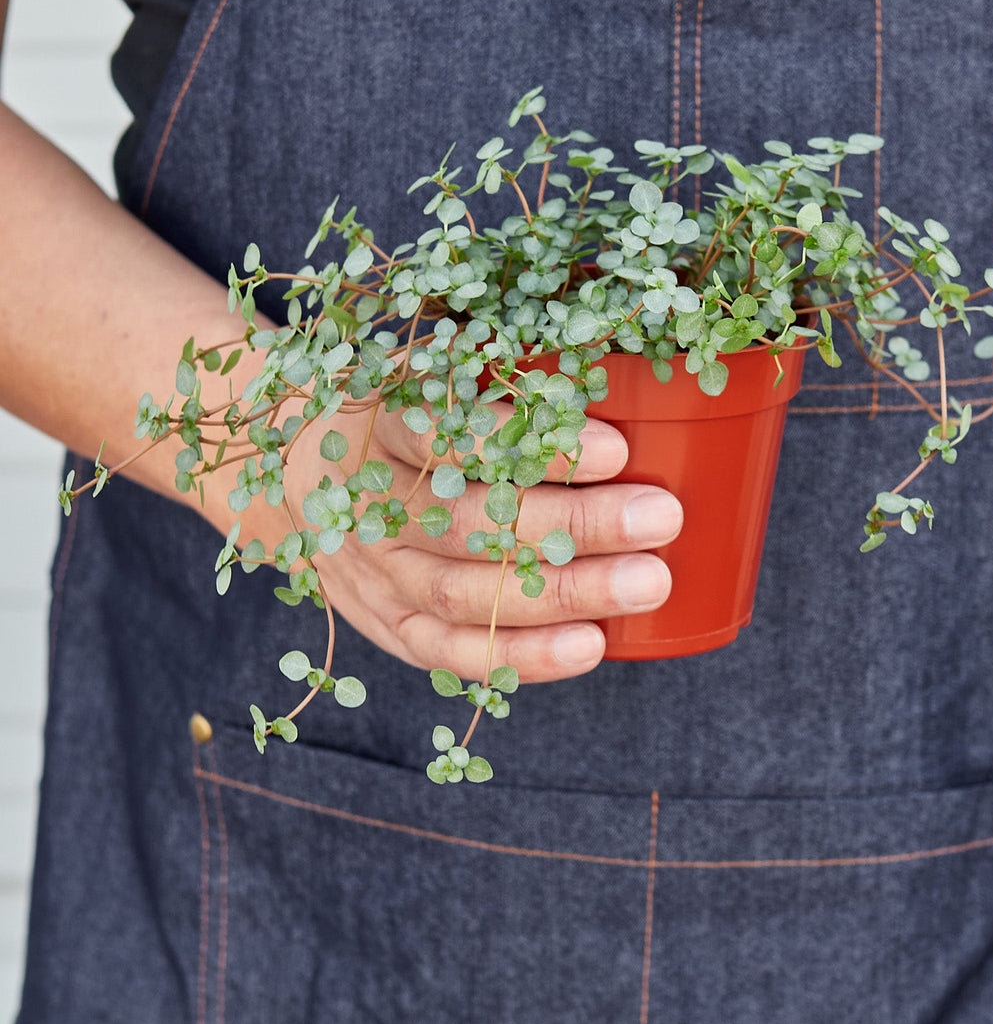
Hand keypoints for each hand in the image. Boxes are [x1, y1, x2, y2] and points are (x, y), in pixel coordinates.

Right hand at [232, 402, 683, 684]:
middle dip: (573, 524)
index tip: (618, 448)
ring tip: (647, 584)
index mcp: (381, 421)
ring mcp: (372, 569)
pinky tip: (589, 647)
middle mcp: (368, 500)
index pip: (453, 433)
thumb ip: (502, 375)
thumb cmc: (402, 413)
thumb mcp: (432, 372)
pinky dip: (520, 656)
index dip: (534, 445)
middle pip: (469, 522)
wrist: (300, 473)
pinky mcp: (383, 621)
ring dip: (563, 594)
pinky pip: (448, 651)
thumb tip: (626, 367)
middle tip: (661, 518)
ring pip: (463, 594)